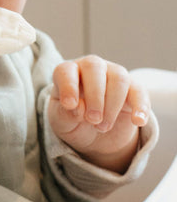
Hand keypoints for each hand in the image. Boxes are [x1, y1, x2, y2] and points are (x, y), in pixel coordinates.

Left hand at [48, 55, 149, 172]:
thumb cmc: (72, 121)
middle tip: (92, 120)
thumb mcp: (62, 122)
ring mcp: (112, 74)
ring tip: (103, 127)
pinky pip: (140, 91)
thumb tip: (78, 108)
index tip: (70, 105)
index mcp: (67, 73)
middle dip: (94, 96)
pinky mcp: (133, 88)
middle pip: (94, 67)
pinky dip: (140, 107)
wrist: (94, 134)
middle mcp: (89, 67)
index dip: (67, 86)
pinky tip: (137, 121)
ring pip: (118, 77)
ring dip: (112, 105)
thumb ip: (65, 114)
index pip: (66, 70)